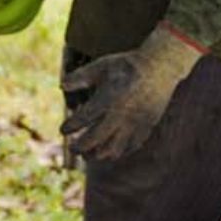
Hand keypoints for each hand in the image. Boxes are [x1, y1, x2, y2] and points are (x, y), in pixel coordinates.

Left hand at [60, 24, 202, 160]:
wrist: (160, 67)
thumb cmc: (125, 65)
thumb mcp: (100, 66)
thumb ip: (80, 77)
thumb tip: (61, 86)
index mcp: (108, 98)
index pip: (84, 118)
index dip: (71, 126)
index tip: (63, 130)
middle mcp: (122, 114)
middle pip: (97, 139)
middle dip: (82, 147)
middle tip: (73, 148)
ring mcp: (136, 122)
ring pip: (115, 148)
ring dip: (99, 154)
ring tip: (89, 155)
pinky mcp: (148, 126)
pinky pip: (132, 146)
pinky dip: (120, 152)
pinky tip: (110, 152)